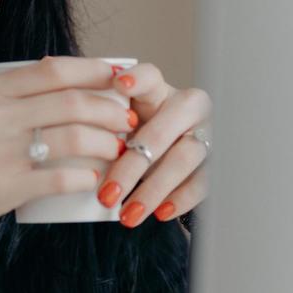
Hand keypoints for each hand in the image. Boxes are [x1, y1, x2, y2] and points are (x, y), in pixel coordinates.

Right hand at [0, 56, 130, 292]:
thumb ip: (7, 97)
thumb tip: (64, 80)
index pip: (54, 70)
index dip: (95, 72)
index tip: (120, 79)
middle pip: (72, 102)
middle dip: (110, 110)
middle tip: (127, 121)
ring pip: (74, 137)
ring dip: (107, 143)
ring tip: (118, 151)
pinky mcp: (4, 187)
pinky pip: (62, 177)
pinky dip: (87, 177)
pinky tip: (96, 180)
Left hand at [98, 61, 212, 228]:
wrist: (170, 153)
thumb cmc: (137, 133)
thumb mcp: (122, 125)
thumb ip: (104, 127)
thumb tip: (73, 147)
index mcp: (157, 91)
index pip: (149, 77)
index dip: (136, 79)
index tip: (118, 85)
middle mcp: (187, 106)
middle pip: (161, 132)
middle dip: (131, 167)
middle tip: (105, 195)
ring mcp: (207, 131)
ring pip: (185, 157)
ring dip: (154, 189)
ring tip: (127, 215)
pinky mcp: (219, 158)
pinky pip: (205, 179)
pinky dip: (181, 198)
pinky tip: (160, 213)